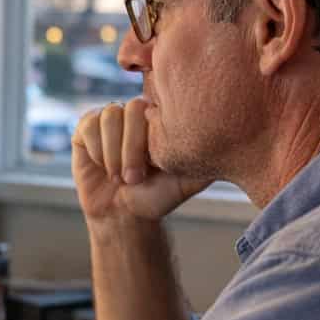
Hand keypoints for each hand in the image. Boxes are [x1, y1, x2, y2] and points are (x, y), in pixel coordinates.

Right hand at [72, 98, 208, 225]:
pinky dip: (97, 151)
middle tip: (135, 178)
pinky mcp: (86, 128)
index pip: (159, 105)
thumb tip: (233, 145)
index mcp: (159, 118)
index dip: (153, 138)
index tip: (155, 167)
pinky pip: (89, 126)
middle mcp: (135, 112)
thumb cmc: (156, 196)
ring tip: (119, 177)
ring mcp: (110, 118)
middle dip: (132, 149)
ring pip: (110, 116)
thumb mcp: (187, 179)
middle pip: (132, 108)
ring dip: (114, 152)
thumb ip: (206, 160)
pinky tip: (102, 166)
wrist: (123, 215)